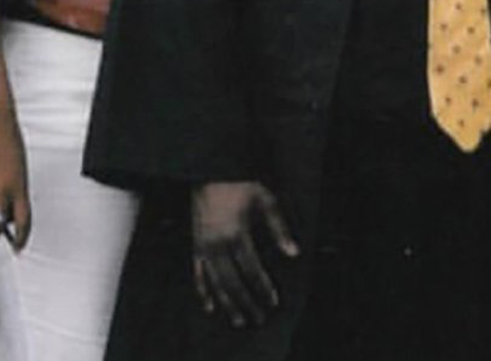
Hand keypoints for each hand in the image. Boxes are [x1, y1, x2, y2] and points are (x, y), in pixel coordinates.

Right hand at [191, 180, 299, 327]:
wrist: (209, 170)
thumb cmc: (240, 184)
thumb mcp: (265, 200)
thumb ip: (279, 228)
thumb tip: (294, 252)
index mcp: (237, 235)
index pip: (252, 270)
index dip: (263, 288)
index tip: (273, 302)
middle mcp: (218, 245)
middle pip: (234, 283)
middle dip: (247, 303)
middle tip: (258, 319)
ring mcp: (204, 247)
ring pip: (216, 283)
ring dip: (228, 304)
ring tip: (239, 321)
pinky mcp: (195, 246)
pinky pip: (198, 274)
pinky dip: (203, 292)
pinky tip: (210, 307)